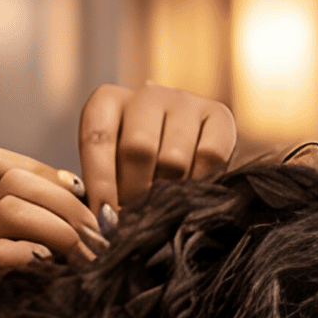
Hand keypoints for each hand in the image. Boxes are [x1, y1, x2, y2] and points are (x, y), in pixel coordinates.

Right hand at [0, 146, 105, 317]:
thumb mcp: (44, 255)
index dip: (42, 169)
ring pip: (9, 211)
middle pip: (10, 182)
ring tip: (85, 256)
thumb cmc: (34, 313)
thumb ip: (54, 222)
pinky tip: (57, 269)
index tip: (80, 196)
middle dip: (65, 203)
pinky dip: (36, 255)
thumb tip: (97, 201)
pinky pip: (0, 253)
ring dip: (60, 229)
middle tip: (97, 235)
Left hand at [78, 82, 236, 224]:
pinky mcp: (219, 114)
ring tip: (165, 207)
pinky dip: (200, 183)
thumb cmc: (137, 169)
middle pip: (137, 148)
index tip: (105, 217)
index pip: (97, 138)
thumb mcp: (112, 173)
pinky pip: (209, 157)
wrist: (189, 153)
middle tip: (138, 218)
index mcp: (107, 102)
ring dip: (168, 193)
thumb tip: (107, 222)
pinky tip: (193, 192)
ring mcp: (185, 101)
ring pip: (173, 158)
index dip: (100, 183)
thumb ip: (104, 191)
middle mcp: (146, 95)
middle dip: (135, 192)